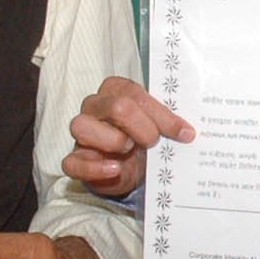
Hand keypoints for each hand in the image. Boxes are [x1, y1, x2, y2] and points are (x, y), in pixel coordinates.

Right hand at [63, 75, 193, 196]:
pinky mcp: (74, 158)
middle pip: (116, 106)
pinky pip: (72, 162)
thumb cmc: (144, 139)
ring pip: (83, 126)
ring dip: (114, 141)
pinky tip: (115, 169)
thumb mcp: (158, 127)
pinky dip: (95, 168)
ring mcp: (81, 131)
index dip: (162, 114)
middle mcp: (94, 106)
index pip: (135, 93)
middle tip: (155, 142)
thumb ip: (168, 122)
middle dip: (143, 127)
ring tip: (130, 150)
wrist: (132, 167)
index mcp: (115, 89)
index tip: (184, 133)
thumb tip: (187, 131)